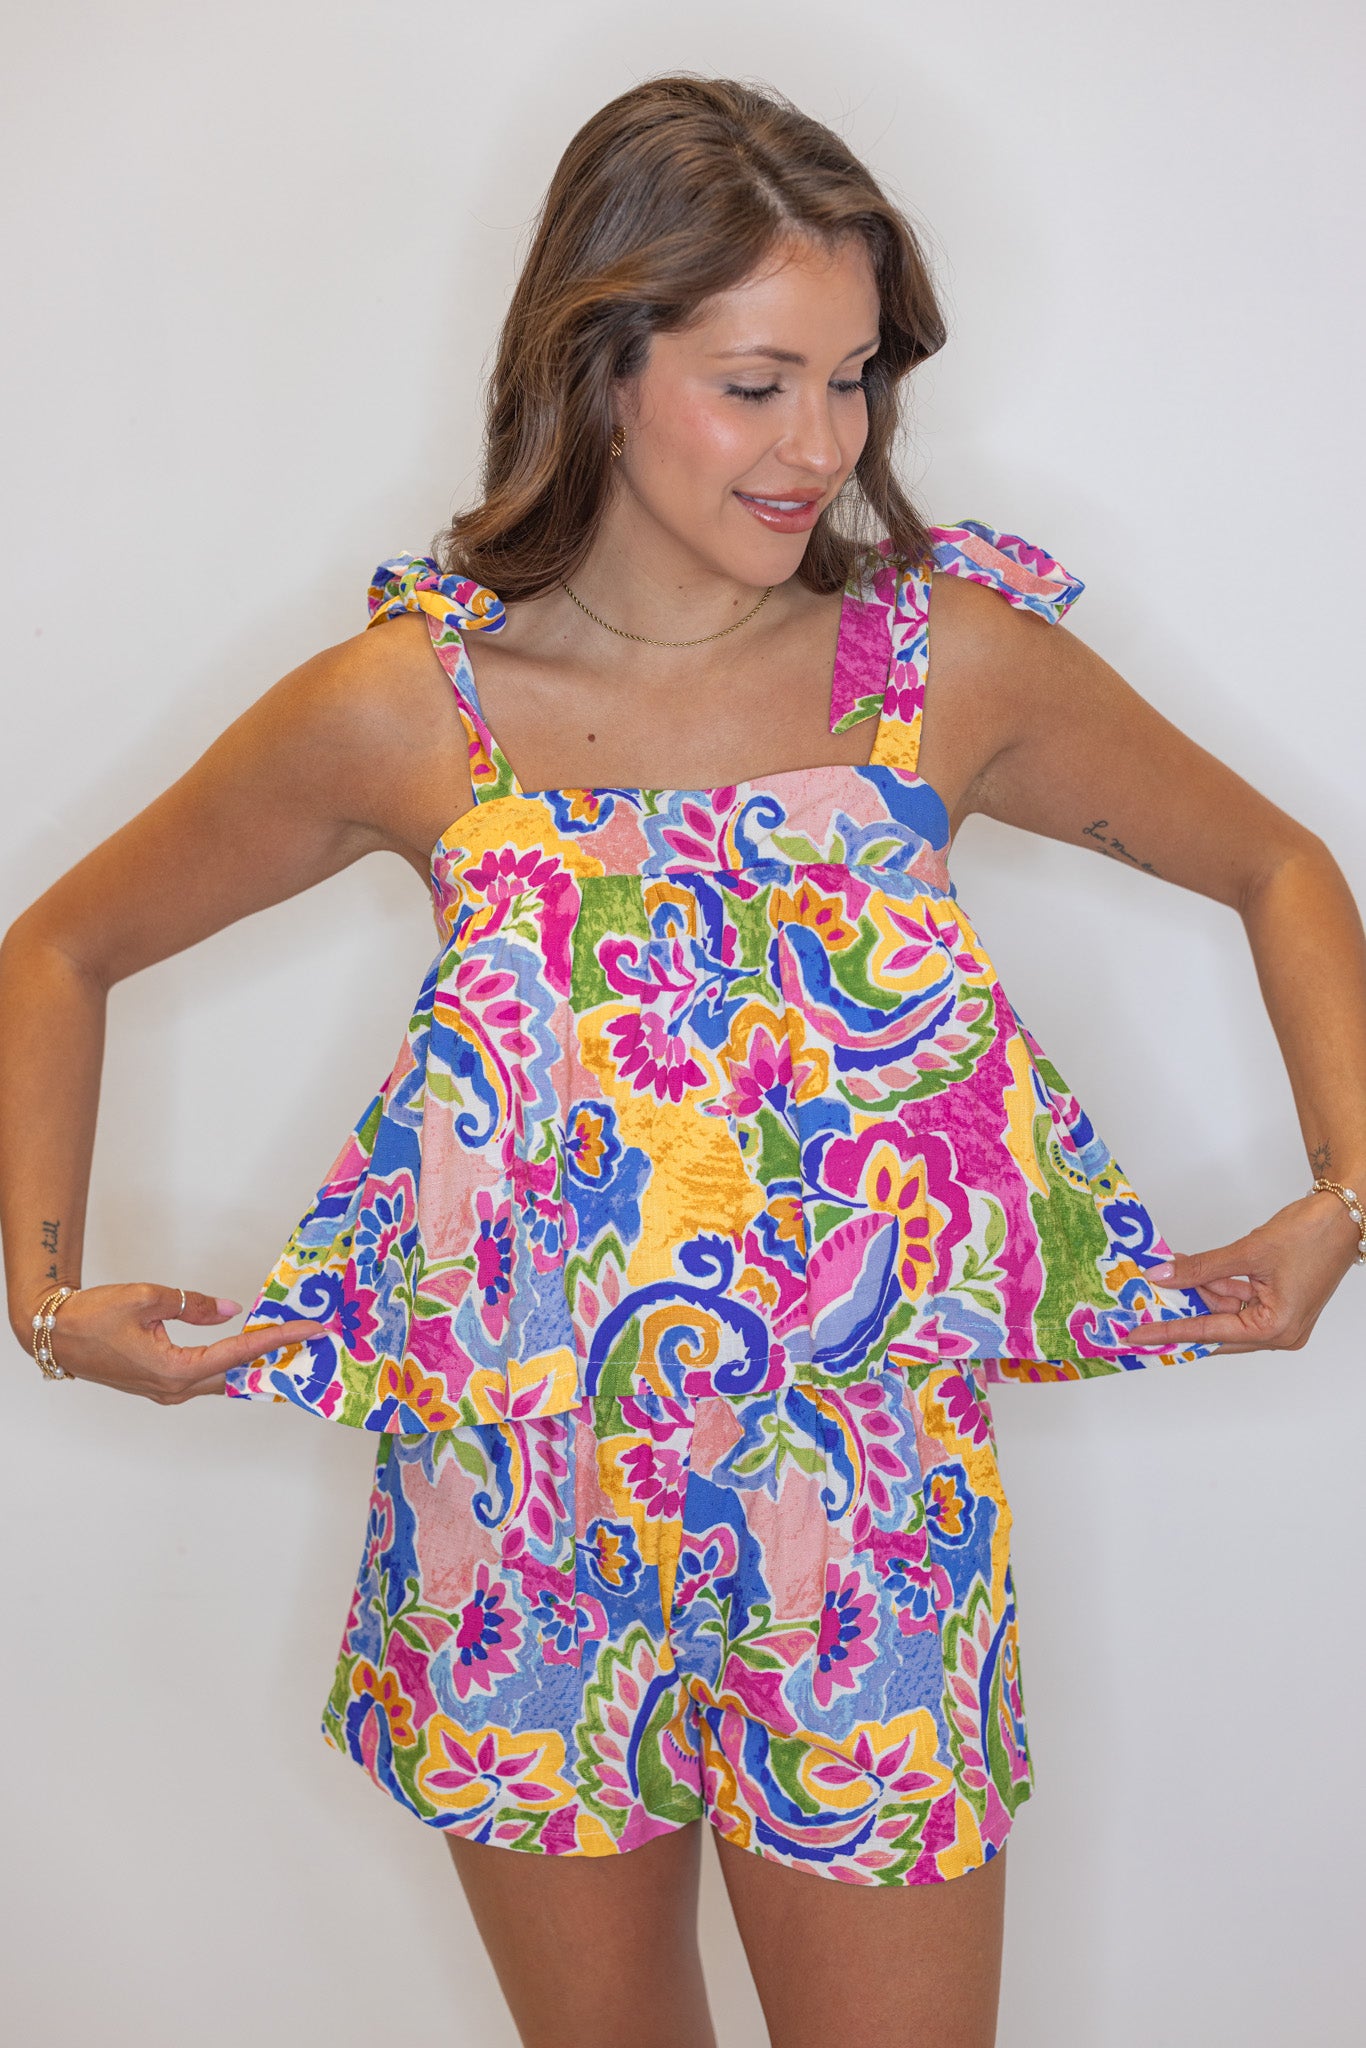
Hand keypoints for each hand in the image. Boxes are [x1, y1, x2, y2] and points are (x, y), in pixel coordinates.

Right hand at [15, 1282, 326, 1402]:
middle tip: (310, 1343)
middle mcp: (174, 1388)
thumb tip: (231, 1310)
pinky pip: (205, 1377)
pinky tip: (248, 1353)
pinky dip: (230, 1365)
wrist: (57, 1334)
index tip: (308, 1330)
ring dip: (253, 1364)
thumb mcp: (147, 1298)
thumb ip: (193, 1304)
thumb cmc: (94, 1316)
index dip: (277, 1339)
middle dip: (275, 1359)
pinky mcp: (161, 1384)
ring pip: (222, 1379)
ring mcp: (167, 1391)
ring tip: (289, 1348)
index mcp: (174, 1370)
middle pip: (237, 1375)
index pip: (238, 1353)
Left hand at [1124, 1189, 1362, 1355]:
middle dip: (1181, 1314)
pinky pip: (1238, 1300)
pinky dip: (1216, 1286)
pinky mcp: (1279, 1303)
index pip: (1209, 1332)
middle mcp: (1280, 1333)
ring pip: (1226, 1312)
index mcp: (1276, 1329)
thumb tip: (1162, 1276)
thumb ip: (1201, 1268)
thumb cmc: (1310, 1235)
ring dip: (1198, 1294)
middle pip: (1217, 1329)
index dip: (1170, 1331)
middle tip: (1144, 1310)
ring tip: (1167, 1276)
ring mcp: (1280, 1319)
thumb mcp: (1247, 1252)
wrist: (1344, 1216)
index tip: (1139, 1337)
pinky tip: (1191, 1271)